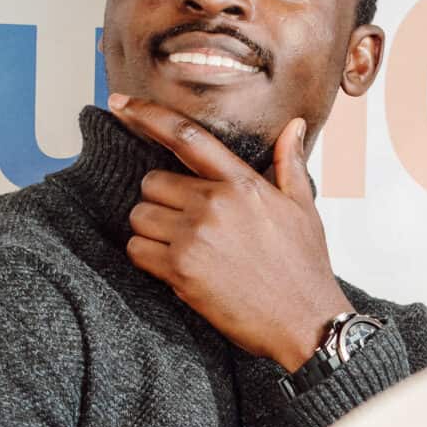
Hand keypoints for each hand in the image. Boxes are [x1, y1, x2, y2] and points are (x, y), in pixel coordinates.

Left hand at [109, 94, 352, 368]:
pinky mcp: (181, 271)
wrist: (305, 322)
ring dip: (150, 231)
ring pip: (140, 216)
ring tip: (181, 248)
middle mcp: (215, 204)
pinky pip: (137, 250)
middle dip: (160, 202)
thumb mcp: (304, 208)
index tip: (120, 103)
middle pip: (152, 183)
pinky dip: (146, 257)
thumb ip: (290, 163)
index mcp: (242, 183)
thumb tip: (294, 126)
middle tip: (184, 225)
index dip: (147, 114)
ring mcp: (195, 237)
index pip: (186, 137)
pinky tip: (172, 268)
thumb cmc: (304, 269)